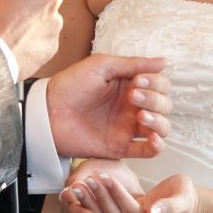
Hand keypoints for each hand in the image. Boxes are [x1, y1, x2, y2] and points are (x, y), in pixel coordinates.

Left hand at [47, 54, 171, 158]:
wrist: (47, 112)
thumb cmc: (70, 85)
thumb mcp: (102, 65)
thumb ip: (133, 64)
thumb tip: (163, 61)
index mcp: (130, 85)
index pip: (160, 84)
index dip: (156, 82)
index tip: (138, 81)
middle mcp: (133, 107)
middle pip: (165, 105)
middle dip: (156, 100)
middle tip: (134, 97)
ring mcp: (128, 127)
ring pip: (162, 128)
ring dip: (159, 122)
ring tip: (141, 116)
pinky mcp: (121, 147)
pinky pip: (148, 151)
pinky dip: (157, 146)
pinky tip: (152, 138)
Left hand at [61, 160, 197, 212]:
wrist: (180, 202)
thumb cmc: (183, 194)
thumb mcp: (182, 195)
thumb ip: (168, 206)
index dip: (119, 196)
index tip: (106, 176)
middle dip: (102, 199)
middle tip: (88, 180)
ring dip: (93, 205)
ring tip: (81, 185)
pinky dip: (94, 211)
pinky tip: (84, 196)